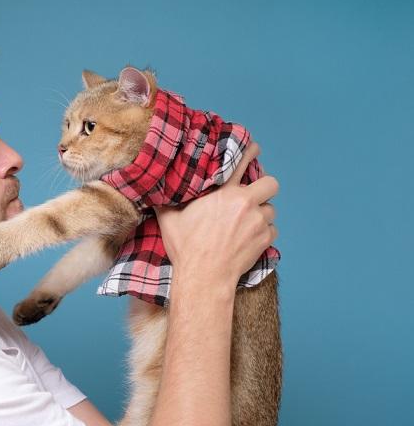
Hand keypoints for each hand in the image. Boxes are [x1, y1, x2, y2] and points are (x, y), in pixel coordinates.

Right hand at [154, 142, 278, 285]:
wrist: (204, 276)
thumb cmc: (186, 248)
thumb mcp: (169, 220)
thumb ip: (165, 201)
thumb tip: (152, 191)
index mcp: (223, 192)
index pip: (242, 161)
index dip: (251, 151)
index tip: (254, 148)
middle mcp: (244, 203)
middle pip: (271, 183)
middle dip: (264, 187)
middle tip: (253, 195)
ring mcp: (257, 222)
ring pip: (271, 209)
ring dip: (262, 213)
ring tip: (248, 222)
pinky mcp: (264, 239)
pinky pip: (272, 230)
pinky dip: (264, 233)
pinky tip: (250, 238)